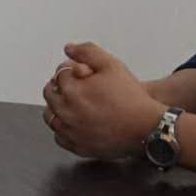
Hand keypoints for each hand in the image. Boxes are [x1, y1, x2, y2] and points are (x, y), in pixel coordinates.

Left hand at [41, 42, 167, 160]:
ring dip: (57, 107)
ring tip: (71, 103)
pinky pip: (60, 137)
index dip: (69, 70)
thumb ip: (87, 52)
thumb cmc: (131, 97)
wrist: (146, 126)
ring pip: (51, 117)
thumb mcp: (111, 64)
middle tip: (71, 85)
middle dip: (59, 87)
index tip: (77, 72)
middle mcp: (66, 112)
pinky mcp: (78, 147)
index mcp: (71, 91)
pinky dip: (63, 128)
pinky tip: (73, 122)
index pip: (59, 75)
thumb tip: (70, 48)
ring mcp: (71, 132)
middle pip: (50, 95)